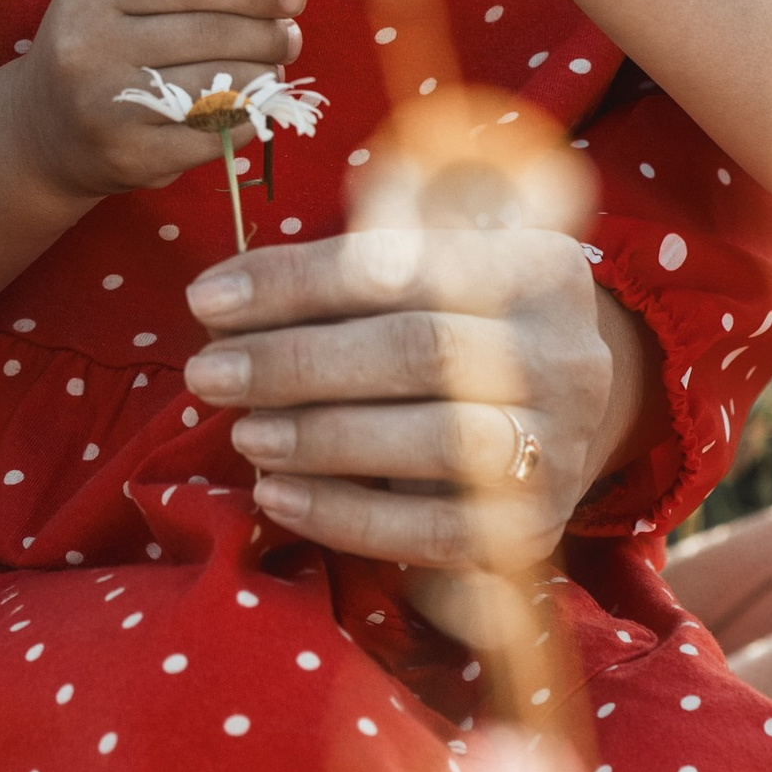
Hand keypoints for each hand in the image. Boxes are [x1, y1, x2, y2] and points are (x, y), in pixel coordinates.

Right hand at [10, 0, 305, 204]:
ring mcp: (105, 106)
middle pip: (209, 34)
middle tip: (289, 38)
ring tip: (270, 73)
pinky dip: (246, 121)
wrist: (41, 131)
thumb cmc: (106, 51)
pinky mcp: (127, 157)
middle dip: (267, 35)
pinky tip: (251, 110)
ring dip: (262, 79)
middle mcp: (89, 47)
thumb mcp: (137, 2)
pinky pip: (212, 136)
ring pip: (217, 86)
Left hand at [180, 218, 639, 568]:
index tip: (207, 300)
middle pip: (420, 352)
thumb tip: (248, 273)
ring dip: (323, 439)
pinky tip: (275, 495)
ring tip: (242, 432)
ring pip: (437, 443)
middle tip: (208, 374)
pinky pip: (434, 530)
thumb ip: (368, 241)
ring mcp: (557, 447)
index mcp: (536, 267)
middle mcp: (563, 354)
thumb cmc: (463, 316)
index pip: (402, 263)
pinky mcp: (534, 528)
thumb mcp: (440, 254)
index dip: (297, 281)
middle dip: (298, 364)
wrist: (556, 410)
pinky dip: (347, 517)